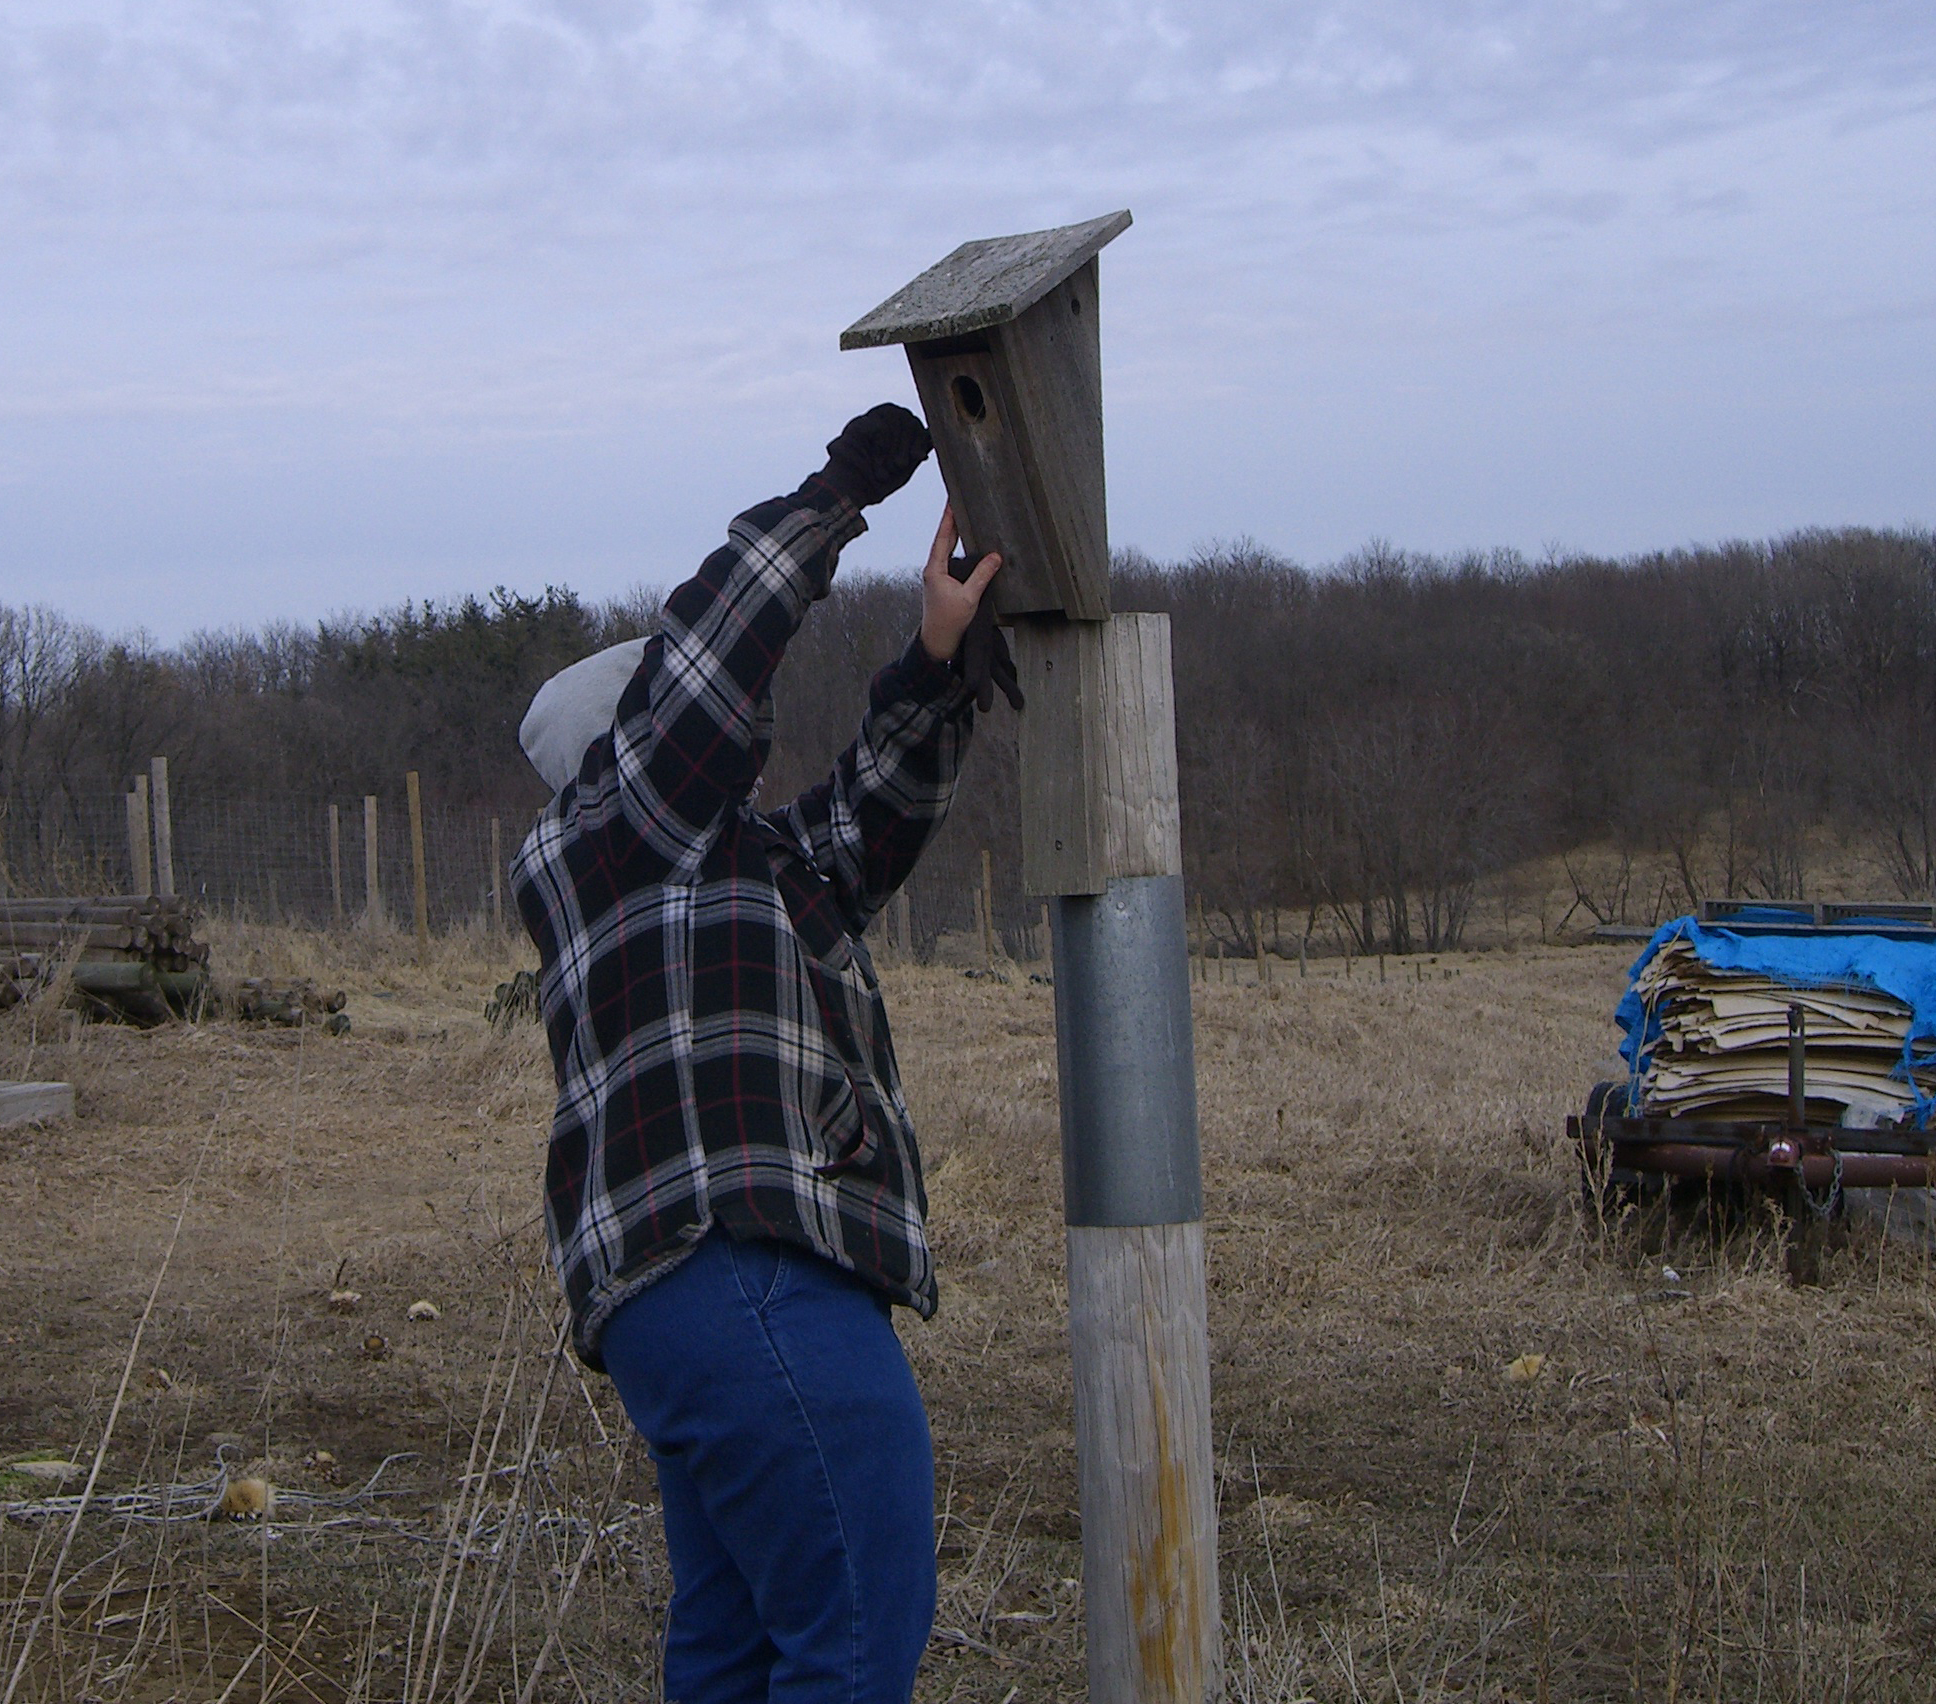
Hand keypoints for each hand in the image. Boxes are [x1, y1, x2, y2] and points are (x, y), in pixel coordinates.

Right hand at [820, 403, 932, 507]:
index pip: (913, 421)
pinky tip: (877, 459)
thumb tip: (932, 437)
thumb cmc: (877, 483)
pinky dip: (883, 445)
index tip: (918, 457)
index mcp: (893, 430)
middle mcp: (881, 422)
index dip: (919, 438)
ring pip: (894, 417)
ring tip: (889, 466)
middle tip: (899, 464)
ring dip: (895, 446)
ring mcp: (869, 421)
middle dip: (907, 444)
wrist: (852, 493)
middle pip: (906, 417)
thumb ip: (917, 450)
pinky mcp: (858, 425)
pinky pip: (880, 424)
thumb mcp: (904, 468)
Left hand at [921, 508, 1023, 712]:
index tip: (951, 501)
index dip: (948, 518)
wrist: (937, 642)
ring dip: (953, 534)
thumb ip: (982, 575)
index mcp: (935, 569)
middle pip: (943, 540)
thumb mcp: (969, 597)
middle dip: (951, 521)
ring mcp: (937, 577)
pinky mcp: (942, 584)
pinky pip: (949, 560)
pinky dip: (956, 549)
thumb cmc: (948, 622)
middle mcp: (933, 570)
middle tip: (957, 502)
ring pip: (945, 550)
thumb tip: (995, 557)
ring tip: (962, 517)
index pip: (943, 537)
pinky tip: (965, 545)